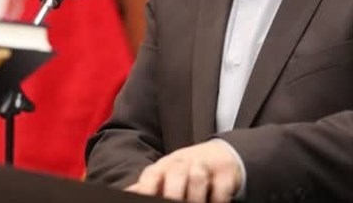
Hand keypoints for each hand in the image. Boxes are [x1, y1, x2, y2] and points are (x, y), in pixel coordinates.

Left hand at [125, 139, 243, 201]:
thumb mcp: (163, 176)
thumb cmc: (184, 172)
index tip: (145, 197)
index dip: (146, 189)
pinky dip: (217, 200)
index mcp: (164, 167)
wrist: (219, 155)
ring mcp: (205, 166)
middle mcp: (183, 164)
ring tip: (196, 202)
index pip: (151, 176)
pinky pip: (221, 189)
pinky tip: (213, 202)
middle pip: (175, 174)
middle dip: (173, 194)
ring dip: (196, 195)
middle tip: (173, 202)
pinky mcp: (225, 173)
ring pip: (197, 178)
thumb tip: (127, 192)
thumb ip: (147, 186)